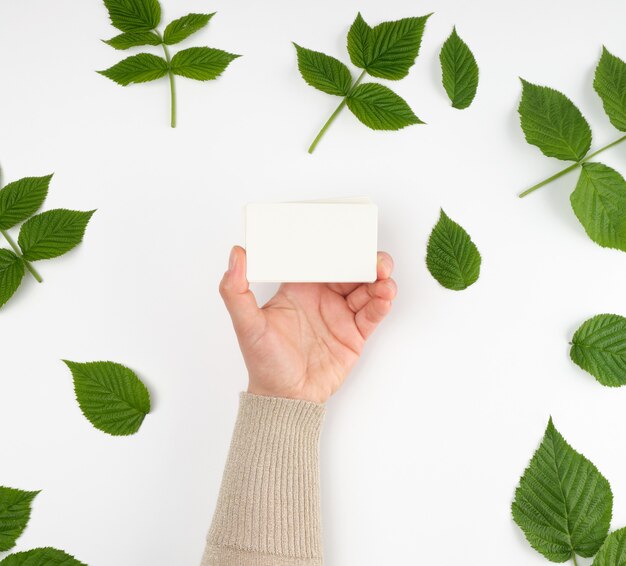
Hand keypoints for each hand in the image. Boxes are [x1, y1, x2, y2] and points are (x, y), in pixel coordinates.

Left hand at [219, 246, 396, 403]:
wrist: (285, 398)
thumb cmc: (264, 362)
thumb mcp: (246, 324)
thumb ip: (235, 290)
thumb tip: (235, 254)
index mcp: (299, 288)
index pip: (321, 259)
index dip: (336, 246)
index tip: (348, 237)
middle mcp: (322, 297)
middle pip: (351, 270)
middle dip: (367, 261)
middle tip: (376, 260)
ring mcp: (340, 315)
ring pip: (367, 289)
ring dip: (379, 281)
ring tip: (384, 281)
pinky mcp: (354, 334)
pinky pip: (372, 314)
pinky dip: (381, 304)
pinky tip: (385, 298)